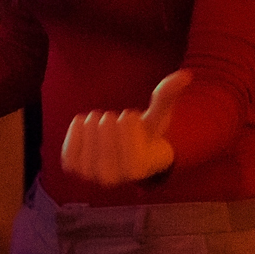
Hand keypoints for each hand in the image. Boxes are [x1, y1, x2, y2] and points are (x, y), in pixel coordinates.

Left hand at [59, 69, 189, 185]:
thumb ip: (167, 97)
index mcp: (137, 169)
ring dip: (93, 125)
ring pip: (88, 142)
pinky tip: (83, 122)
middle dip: (110, 122)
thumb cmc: (144, 134)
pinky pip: (69, 149)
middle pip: (106, 139)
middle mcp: (114, 178)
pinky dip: (74, 132)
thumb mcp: (158, 116)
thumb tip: (185, 75)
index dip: (129, 123)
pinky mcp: (73, 168)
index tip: (130, 115)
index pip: (130, 144)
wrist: (124, 154)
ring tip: (101, 121)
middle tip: (113, 118)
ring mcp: (91, 175)